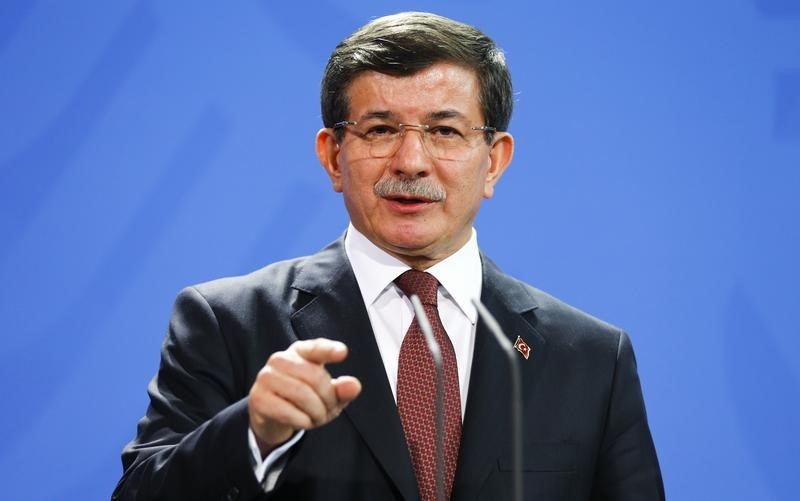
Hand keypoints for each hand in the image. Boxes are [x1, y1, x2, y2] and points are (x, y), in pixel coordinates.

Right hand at [248, 338, 361, 455]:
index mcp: (300, 351)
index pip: (316, 348)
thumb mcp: (327, 395)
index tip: (342, 352)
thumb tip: (354, 386)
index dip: (329, 350)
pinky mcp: (258, 398)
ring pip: (302, 395)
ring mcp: (266, 377)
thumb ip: (342, 389)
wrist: (273, 418)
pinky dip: (302, 421)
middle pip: (315, 377)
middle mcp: (280, 359)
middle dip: (328, 400)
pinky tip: (302, 422)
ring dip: (316, 413)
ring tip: (316, 417)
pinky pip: (288, 411)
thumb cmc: (304, 400)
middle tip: (327, 411)